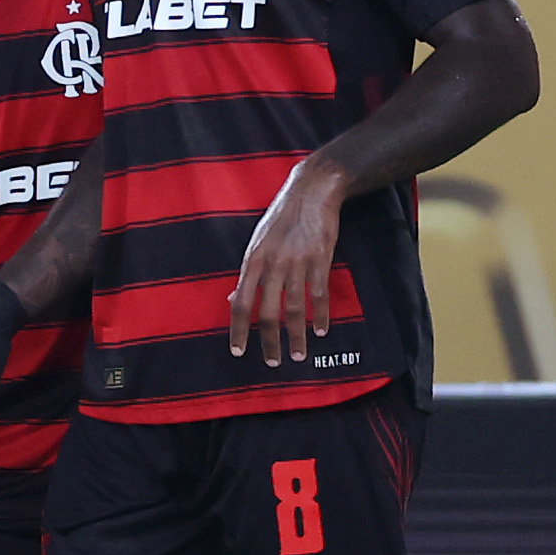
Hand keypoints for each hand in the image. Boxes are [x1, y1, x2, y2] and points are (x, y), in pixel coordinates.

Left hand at [231, 155, 348, 366]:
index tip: (238, 351)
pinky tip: (321, 331)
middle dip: (269, 342)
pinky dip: (321, 316)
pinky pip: (319, 294)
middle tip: (272, 363)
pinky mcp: (321, 259)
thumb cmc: (280, 219)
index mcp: (253, 260)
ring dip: (297, 336)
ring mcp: (298, 262)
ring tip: (298, 355)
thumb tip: (234, 301)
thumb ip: (248, 274)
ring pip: (295, 308)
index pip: (241, 303)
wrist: (311, 192)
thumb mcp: (256, 243)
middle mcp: (273, 263)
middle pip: (268, 312)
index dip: (238, 330)